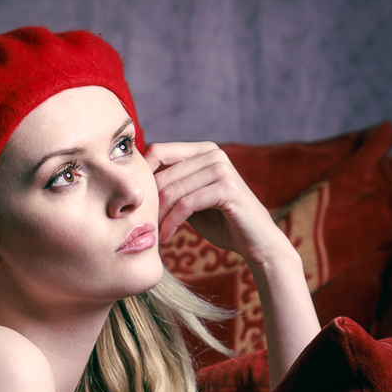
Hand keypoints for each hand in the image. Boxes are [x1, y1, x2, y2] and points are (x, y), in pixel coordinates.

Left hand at [144, 141, 287, 265]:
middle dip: (150, 202)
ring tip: (155, 234)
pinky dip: (172, 222)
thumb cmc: (220, 222)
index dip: (142, 175)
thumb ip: (172, 186)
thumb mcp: (191, 199)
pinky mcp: (228, 189)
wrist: (255, 241)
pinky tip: (166, 237)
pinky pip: (187, 204)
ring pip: (173, 190)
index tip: (136, 202)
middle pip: (163, 173)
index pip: (158, 151)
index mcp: (203, 150)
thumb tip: (137, 183)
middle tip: (143, 225)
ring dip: (159, 216)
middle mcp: (213, 153)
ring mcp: (222, 169)